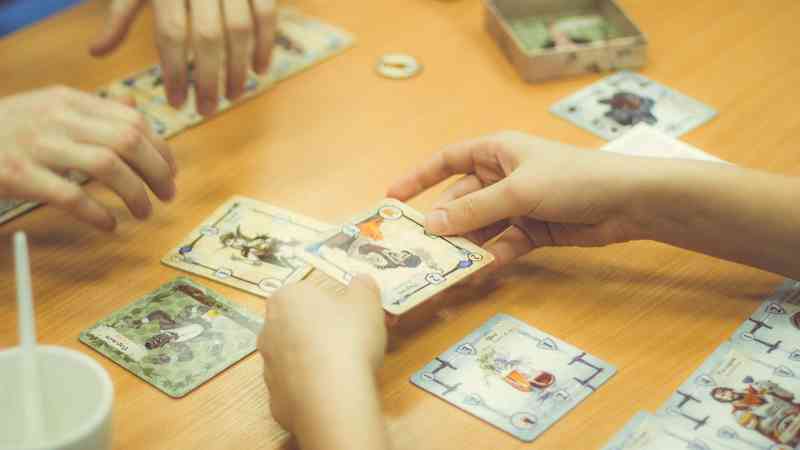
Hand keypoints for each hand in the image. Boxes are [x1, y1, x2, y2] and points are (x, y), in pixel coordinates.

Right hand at [0, 86, 176, 230]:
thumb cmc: (5, 130)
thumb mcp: (47, 109)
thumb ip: (91, 112)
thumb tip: (136, 110)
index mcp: (68, 99)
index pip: (133, 119)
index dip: (161, 148)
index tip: (172, 171)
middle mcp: (56, 117)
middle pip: (128, 139)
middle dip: (157, 171)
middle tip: (167, 195)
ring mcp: (36, 145)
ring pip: (107, 165)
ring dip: (135, 193)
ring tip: (144, 212)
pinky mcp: (18, 175)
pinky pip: (72, 195)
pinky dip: (99, 214)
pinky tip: (109, 225)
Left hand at [90, 0, 276, 115]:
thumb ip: (120, 18)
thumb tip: (95, 53)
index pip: (171, 34)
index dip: (174, 72)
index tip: (175, 103)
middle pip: (207, 38)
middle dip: (208, 80)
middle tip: (206, 110)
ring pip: (239, 30)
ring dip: (237, 69)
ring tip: (232, 95)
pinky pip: (266, 15)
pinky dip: (266, 44)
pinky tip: (259, 70)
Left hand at [258, 274, 386, 432]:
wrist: (332, 397)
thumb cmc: (348, 339)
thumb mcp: (367, 303)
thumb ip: (363, 287)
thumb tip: (361, 281)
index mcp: (285, 299)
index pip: (305, 293)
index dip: (330, 304)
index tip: (348, 316)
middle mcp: (268, 330)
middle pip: (296, 325)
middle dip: (318, 331)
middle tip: (348, 340)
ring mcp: (268, 367)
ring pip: (294, 358)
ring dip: (314, 360)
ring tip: (343, 369)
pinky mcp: (275, 399)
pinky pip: (297, 388)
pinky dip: (312, 389)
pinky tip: (333, 391)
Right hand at [388, 131, 642, 269]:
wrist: (628, 202)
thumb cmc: (572, 179)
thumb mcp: (517, 191)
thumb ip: (473, 210)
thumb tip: (431, 225)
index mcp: (496, 151)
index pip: (447, 161)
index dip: (418, 178)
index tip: (391, 199)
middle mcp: (503, 176)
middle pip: (461, 200)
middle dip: (445, 223)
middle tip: (421, 249)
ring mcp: (518, 204)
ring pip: (480, 226)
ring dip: (467, 244)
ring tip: (448, 265)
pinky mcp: (533, 230)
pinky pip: (503, 243)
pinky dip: (493, 255)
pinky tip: (483, 269)